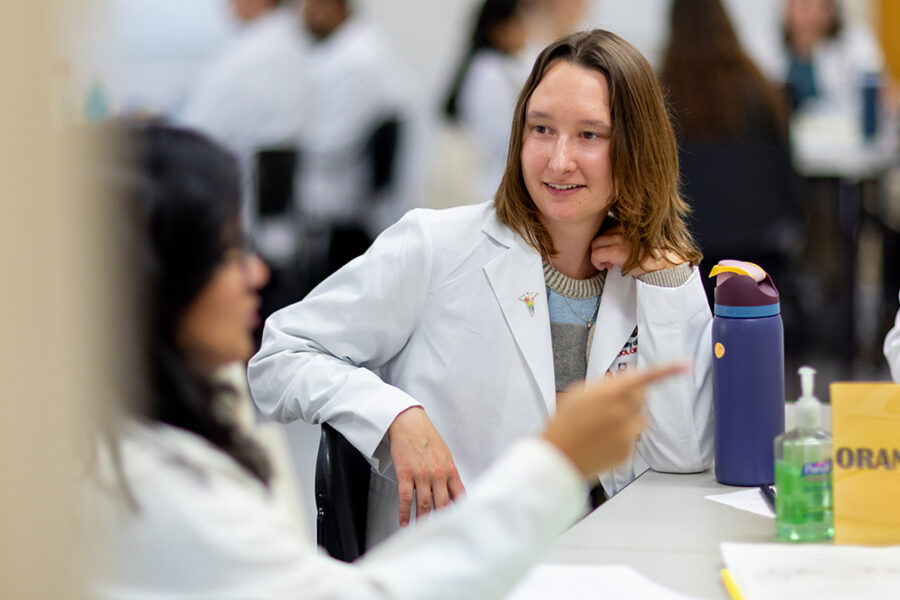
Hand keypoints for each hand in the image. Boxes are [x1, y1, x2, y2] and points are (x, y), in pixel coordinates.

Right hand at [387, 407, 465, 526]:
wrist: (409, 422)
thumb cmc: (426, 437)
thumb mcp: (445, 454)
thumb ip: (449, 473)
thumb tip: (453, 491)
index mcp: (450, 469)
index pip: (459, 496)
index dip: (459, 511)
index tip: (458, 523)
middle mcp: (438, 474)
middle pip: (443, 504)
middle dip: (441, 521)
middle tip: (439, 532)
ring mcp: (422, 474)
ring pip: (425, 504)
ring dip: (422, 520)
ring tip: (420, 531)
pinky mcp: (406, 474)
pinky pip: (406, 498)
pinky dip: (405, 513)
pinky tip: (404, 521)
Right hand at [542, 364, 687, 476]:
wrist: (556, 457)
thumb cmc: (563, 424)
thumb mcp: (577, 394)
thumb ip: (604, 386)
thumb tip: (621, 384)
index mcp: (609, 395)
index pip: (643, 378)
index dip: (666, 370)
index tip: (684, 364)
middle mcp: (621, 414)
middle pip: (643, 397)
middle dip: (633, 396)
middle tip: (611, 403)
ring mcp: (626, 435)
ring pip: (640, 419)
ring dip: (628, 418)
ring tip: (601, 426)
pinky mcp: (627, 453)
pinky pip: (633, 438)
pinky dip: (621, 437)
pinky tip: (602, 440)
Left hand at [590, 223, 683, 275]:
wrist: (666, 266)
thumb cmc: (657, 255)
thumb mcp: (643, 239)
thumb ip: (628, 235)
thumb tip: (613, 240)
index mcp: (630, 223)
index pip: (607, 226)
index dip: (607, 240)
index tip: (612, 251)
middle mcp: (624, 228)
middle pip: (600, 234)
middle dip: (601, 247)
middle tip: (608, 259)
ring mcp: (620, 239)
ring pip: (595, 243)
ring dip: (598, 255)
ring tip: (608, 263)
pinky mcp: (617, 251)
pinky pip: (595, 254)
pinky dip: (596, 262)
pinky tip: (604, 266)